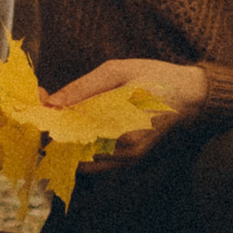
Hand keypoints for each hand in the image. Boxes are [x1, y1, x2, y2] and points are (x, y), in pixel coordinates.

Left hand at [45, 56, 208, 161]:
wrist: (192, 96)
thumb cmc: (157, 77)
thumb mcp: (118, 71)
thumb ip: (83, 88)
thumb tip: (52, 102)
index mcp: (121, 127)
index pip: (71, 131)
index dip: (49, 118)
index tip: (40, 99)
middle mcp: (124, 152)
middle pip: (73, 150)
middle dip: (55, 129)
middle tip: (47, 106)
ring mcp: (128, 160)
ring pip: (82, 160)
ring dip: (66, 141)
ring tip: (61, 116)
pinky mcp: (130, 161)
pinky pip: (96, 162)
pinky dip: (81, 147)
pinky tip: (79, 127)